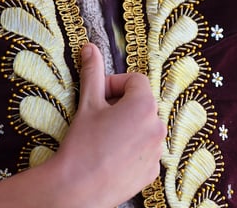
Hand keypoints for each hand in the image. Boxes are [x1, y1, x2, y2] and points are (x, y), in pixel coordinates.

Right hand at [0, 43, 165, 207]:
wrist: (78, 189)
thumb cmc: (83, 144)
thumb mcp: (87, 103)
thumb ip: (92, 72)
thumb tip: (90, 47)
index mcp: (145, 105)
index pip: (135, 80)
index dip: (114, 85)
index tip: (98, 96)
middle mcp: (158, 127)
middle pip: (141, 103)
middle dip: (121, 105)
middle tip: (98, 117)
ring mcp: (158, 152)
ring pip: (143, 126)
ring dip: (126, 126)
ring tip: (103, 137)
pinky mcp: (152, 172)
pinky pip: (145, 150)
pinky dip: (130, 148)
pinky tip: (110, 155)